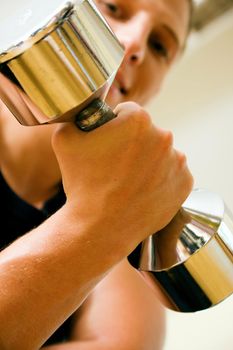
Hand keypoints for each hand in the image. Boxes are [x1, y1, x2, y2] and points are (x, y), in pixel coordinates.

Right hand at [52, 102, 192, 256]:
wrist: (100, 227)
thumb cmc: (82, 184)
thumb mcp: (65, 140)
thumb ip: (78, 118)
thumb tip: (85, 115)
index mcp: (138, 120)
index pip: (127, 112)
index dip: (115, 125)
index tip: (109, 142)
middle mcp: (164, 136)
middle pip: (147, 133)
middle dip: (133, 143)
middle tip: (117, 165)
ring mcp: (178, 162)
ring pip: (160, 154)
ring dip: (148, 161)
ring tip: (129, 181)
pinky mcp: (185, 184)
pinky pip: (172, 174)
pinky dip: (161, 179)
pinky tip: (143, 190)